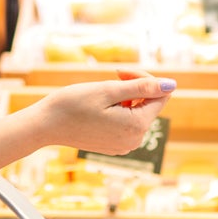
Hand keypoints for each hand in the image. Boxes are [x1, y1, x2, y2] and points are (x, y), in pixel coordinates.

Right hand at [35, 76, 174, 156]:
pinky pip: (128, 123)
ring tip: (103, 94)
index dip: (144, 79)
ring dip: (126, 98)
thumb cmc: (73, 104)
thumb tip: (172, 85)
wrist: (45, 125)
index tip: (120, 72)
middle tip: (112, 76)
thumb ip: (142, 87)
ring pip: (139, 113)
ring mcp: (125, 145)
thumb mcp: (108, 90)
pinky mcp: (115, 145)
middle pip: (150, 105)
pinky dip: (119, 110)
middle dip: (135, 88)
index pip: (160, 96)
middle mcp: (135, 140)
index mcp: (136, 126)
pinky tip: (100, 107)